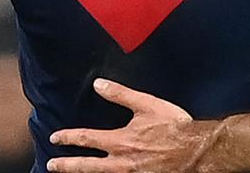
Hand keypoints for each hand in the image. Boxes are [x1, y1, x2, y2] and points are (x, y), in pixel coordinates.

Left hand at [47, 78, 217, 172]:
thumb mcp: (148, 105)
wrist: (198, 151)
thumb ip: (121, 95)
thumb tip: (98, 84)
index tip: (55, 137)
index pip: (86, 139)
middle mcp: (121, 163)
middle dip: (66, 166)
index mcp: (121, 141)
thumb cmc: (175, 126)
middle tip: (51, 166)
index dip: (68, 138)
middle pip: (86, 167)